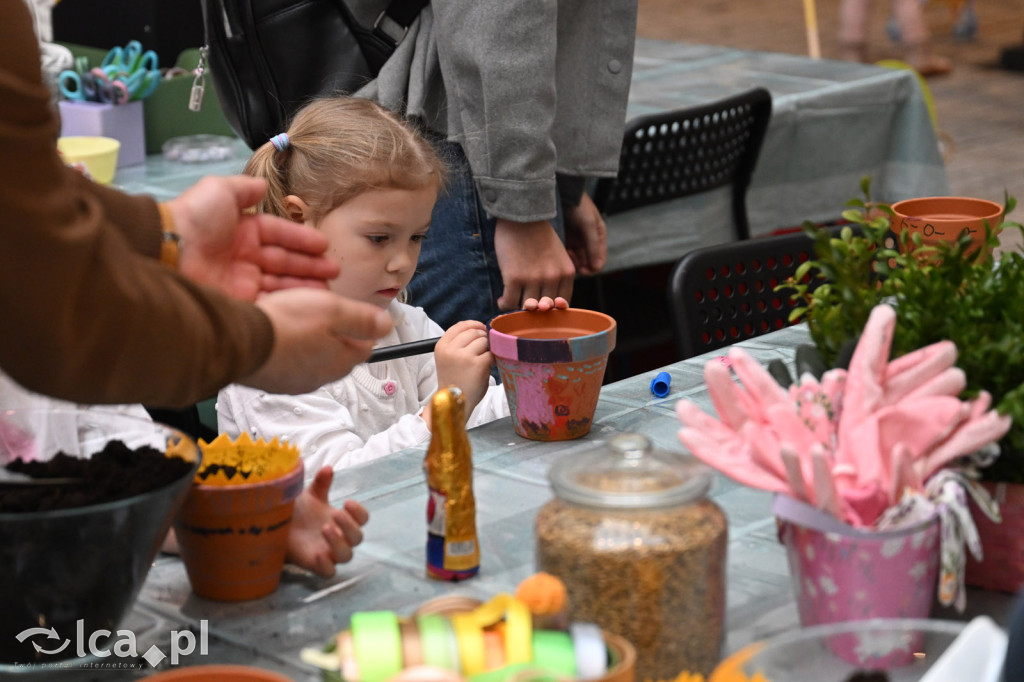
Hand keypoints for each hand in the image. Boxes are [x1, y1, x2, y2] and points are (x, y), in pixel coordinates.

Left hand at [167, 176, 340, 300]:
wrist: (167, 251)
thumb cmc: (192, 220)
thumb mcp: (218, 191)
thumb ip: (243, 188)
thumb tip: (262, 185)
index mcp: (241, 232)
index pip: (279, 235)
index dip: (301, 239)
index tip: (323, 245)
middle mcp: (242, 257)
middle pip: (284, 262)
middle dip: (310, 265)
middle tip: (334, 270)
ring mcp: (240, 282)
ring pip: (280, 284)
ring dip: (305, 285)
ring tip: (328, 288)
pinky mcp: (237, 303)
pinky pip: (269, 303)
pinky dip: (289, 302)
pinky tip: (308, 301)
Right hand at [243, 288, 392, 393]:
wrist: (239, 343)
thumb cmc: (287, 324)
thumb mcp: (334, 311)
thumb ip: (363, 319)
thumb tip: (388, 326)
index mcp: (342, 361)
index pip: (365, 347)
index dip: (361, 327)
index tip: (351, 313)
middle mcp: (321, 377)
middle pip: (338, 353)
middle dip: (334, 333)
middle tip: (320, 313)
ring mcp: (295, 382)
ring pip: (311, 357)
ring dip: (309, 340)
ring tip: (296, 319)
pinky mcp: (272, 381)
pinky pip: (287, 362)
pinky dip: (286, 348)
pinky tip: (277, 333)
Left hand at [286, 466, 368, 577]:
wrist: (276, 526)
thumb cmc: (299, 511)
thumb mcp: (310, 496)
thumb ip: (321, 484)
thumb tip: (328, 468)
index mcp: (342, 520)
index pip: (362, 519)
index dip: (359, 512)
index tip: (347, 502)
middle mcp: (339, 538)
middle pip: (358, 538)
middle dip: (350, 526)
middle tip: (335, 515)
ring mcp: (329, 552)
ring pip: (347, 556)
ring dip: (339, 544)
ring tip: (325, 529)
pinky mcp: (315, 564)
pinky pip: (329, 573)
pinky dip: (327, 566)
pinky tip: (318, 554)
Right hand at [433, 320, 491, 419]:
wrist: (453, 403)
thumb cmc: (454, 381)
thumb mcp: (448, 358)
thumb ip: (459, 343)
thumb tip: (481, 329)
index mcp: (442, 346)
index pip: (460, 325)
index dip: (474, 325)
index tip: (481, 328)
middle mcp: (451, 350)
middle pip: (474, 332)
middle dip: (483, 338)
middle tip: (484, 350)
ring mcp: (464, 357)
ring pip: (484, 341)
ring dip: (488, 349)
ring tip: (484, 360)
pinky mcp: (478, 365)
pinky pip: (491, 354)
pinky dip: (492, 359)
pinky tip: (488, 367)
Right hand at [493, 219, 574, 310]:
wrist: (521, 215)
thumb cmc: (538, 234)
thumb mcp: (558, 255)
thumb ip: (557, 276)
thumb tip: (547, 305)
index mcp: (567, 272)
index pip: (562, 303)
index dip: (550, 308)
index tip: (540, 305)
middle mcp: (553, 278)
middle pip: (544, 308)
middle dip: (533, 309)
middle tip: (524, 306)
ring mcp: (533, 278)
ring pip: (526, 307)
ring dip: (517, 307)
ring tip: (510, 301)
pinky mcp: (514, 277)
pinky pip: (509, 301)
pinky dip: (504, 303)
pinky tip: (502, 299)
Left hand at [563, 193, 606, 274]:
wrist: (561, 192)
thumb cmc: (578, 205)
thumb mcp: (588, 224)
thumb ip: (593, 245)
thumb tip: (597, 267)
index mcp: (598, 236)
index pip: (599, 259)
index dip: (593, 268)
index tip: (584, 270)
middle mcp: (588, 240)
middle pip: (587, 262)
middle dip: (581, 266)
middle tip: (572, 266)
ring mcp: (575, 240)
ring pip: (575, 260)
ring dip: (572, 262)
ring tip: (566, 257)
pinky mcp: (564, 239)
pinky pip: (565, 254)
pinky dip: (563, 257)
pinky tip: (559, 253)